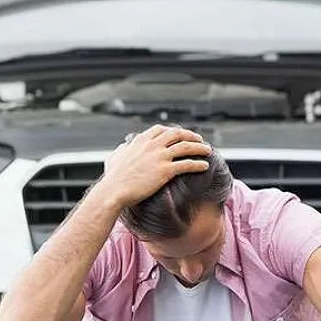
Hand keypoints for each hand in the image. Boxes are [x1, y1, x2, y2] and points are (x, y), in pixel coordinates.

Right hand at [95, 124, 211, 207]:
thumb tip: (124, 146)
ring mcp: (160, 157)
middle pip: (177, 134)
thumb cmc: (113, 178)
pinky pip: (187, 164)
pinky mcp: (165, 171)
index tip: (180, 134)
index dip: (173, 130)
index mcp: (141, 140)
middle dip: (190, 135)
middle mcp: (152, 145)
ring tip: (208, 150)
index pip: (161, 129)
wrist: (114, 191)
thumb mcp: (115, 157)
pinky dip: (198, 164)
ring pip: (186, 147)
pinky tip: (205, 166)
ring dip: (199, 147)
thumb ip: (123, 149)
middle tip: (199, 139)